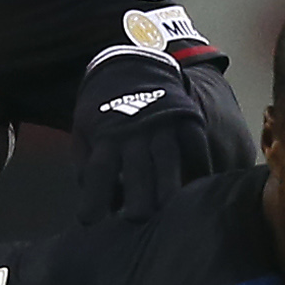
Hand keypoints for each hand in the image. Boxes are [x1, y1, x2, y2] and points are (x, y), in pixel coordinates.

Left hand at [69, 46, 225, 224]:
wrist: (131, 63)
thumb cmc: (104, 109)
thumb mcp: (84, 130)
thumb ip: (87, 166)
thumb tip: (100, 203)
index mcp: (106, 136)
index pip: (98, 171)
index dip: (93, 197)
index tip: (90, 222)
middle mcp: (134, 132)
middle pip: (136, 170)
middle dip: (137, 198)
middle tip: (137, 222)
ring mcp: (163, 125)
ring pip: (167, 161)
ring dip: (168, 188)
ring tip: (170, 212)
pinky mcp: (186, 119)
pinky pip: (196, 148)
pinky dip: (200, 169)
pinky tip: (200, 190)